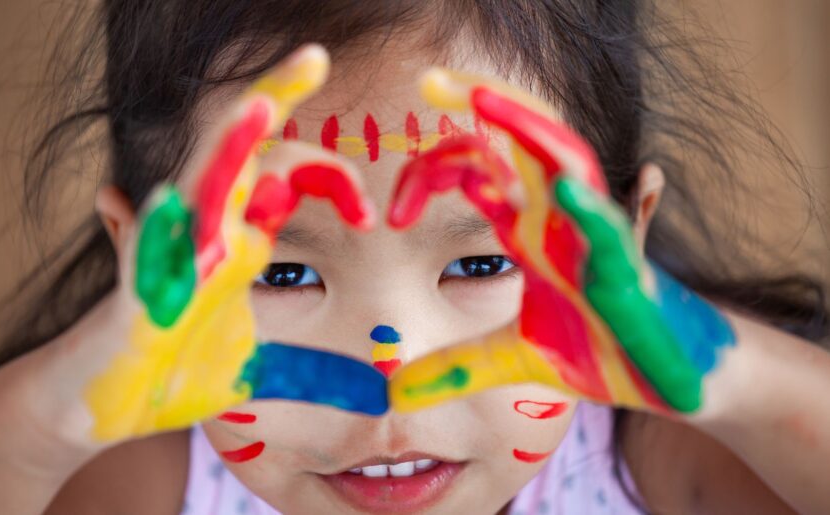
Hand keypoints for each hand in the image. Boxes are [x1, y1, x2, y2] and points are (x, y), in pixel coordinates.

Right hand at [46, 45, 385, 445]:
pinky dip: (147, 232)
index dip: (330, 178)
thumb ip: (307, 370)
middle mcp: (203, 234)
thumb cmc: (173, 375)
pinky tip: (147, 202)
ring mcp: (166, 260)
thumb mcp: (257, 373)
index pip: (284, 175)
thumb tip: (365, 385)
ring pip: (197, 184)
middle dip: (275, 98)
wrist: (101, 408)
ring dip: (226, 144)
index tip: (370, 217)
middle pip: (243, 151)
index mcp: (236, 240)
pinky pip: (139, 255)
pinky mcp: (133, 299)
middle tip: (315, 56)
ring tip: (258, 105)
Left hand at [387, 68, 734, 413]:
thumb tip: (397, 388)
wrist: (673, 379)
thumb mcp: (513, 357)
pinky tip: (566, 192)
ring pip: (567, 166)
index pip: (480, 170)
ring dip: (530, 129)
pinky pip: (613, 231)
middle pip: (523, 143)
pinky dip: (592, 209)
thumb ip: (457, 367)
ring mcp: (597, 241)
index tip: (395, 214)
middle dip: (483, 104)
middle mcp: (561, 221)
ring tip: (486, 100)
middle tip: (431, 80)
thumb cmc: (603, 350)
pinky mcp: (631, 276)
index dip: (434, 172)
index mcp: (531, 229)